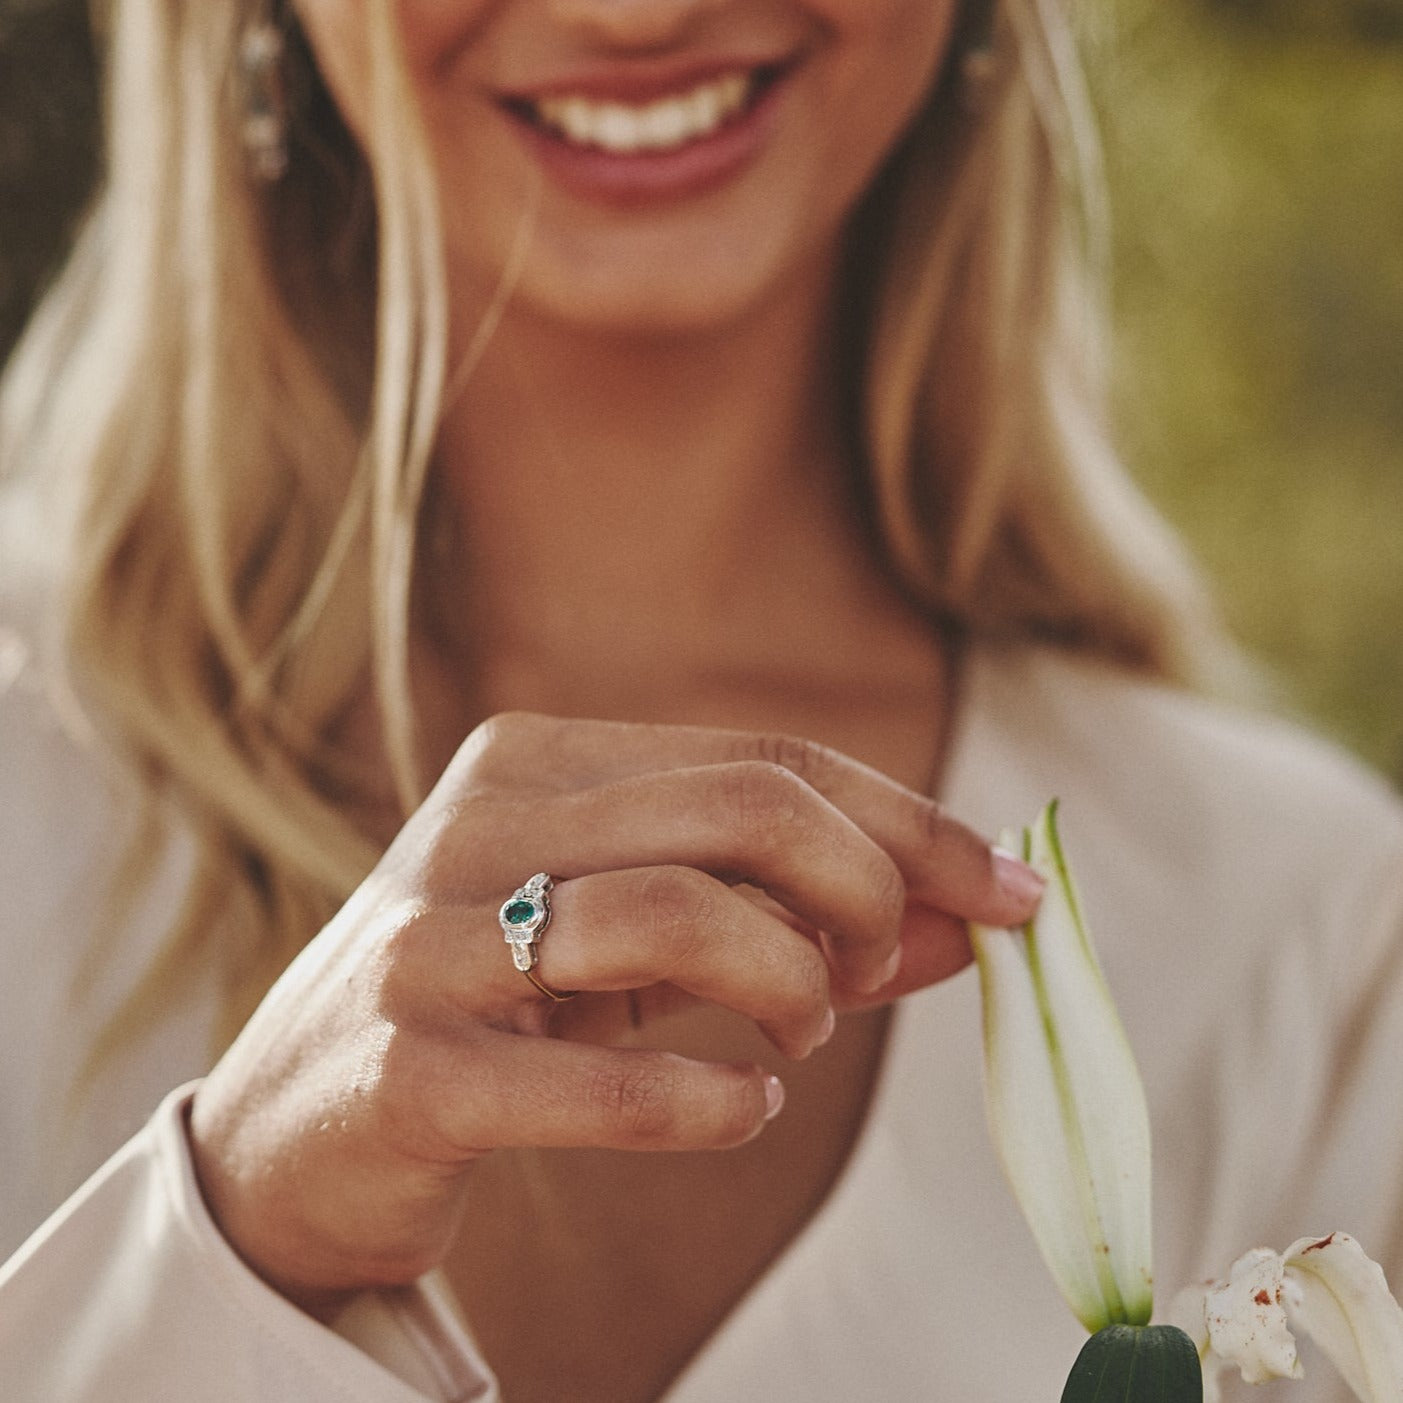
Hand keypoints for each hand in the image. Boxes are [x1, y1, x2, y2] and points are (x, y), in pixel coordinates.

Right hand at [188, 713, 1042, 1311]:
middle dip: (866, 891)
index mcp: (538, 759)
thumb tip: (965, 922)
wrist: (299, 1126)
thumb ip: (786, 917)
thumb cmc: (499, 1006)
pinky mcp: (408, 1069)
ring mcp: (433, 942)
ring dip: (790, 985)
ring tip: (801, 1039)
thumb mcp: (640, 940)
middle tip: (880, 973)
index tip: (1012, 893)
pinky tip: (744, 1110)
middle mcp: (479, 822)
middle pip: (744, 809)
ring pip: (677, 914)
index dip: (913, 823)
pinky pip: (603, 1077)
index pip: (769, 760)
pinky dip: (711, 1102)